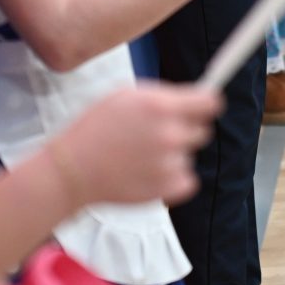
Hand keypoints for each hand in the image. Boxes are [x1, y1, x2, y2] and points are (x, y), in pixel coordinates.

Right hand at [48, 83, 220, 206]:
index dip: (206, 104)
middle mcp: (170, 135)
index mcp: (161, 107)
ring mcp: (169, 164)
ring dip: (173, 155)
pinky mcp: (167, 189)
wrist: (73, 169)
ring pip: (188, 155)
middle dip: (185, 129)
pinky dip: (172, 177)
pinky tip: (147, 172)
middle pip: (202, 130)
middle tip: (158, 133)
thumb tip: (197, 96)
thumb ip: (163, 96)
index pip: (211, 103)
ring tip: (141, 155)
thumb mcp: (124, 95)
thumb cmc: (95, 128)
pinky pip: (187, 179)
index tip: (201, 107)